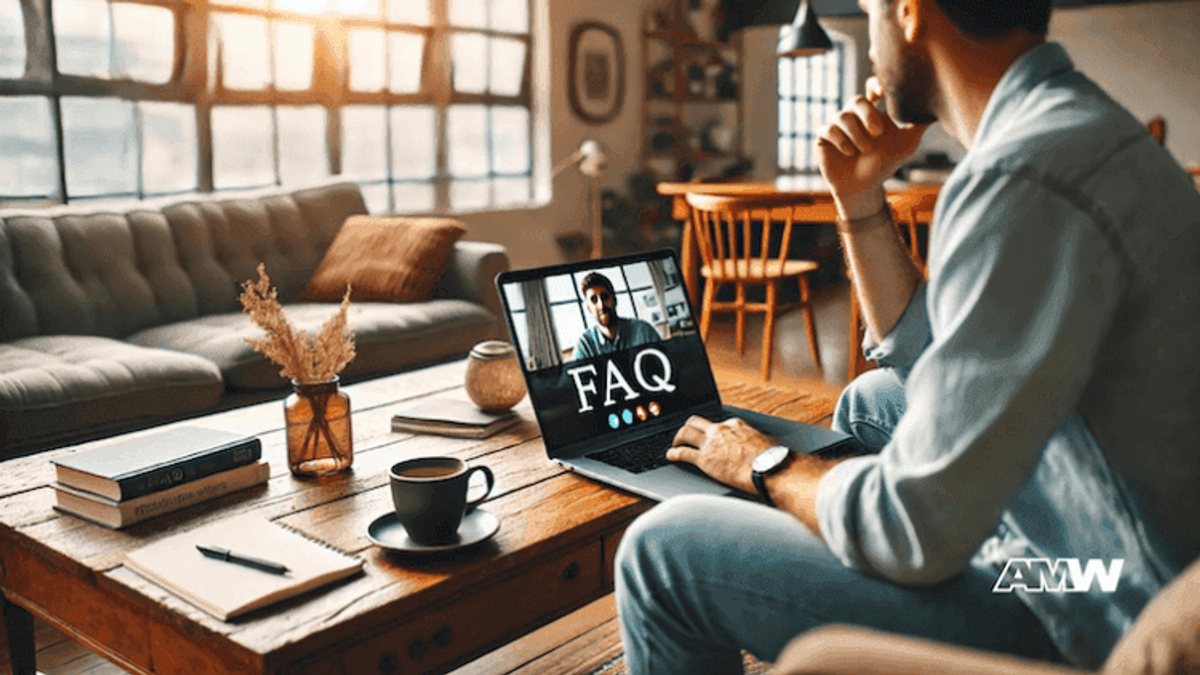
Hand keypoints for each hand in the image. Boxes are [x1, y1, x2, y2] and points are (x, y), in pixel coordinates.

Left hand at [666, 415, 774, 492]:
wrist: (769, 468)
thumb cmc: (771, 459)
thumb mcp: (765, 442)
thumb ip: (756, 442)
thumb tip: (762, 447)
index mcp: (735, 425)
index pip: (717, 422)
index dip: (710, 430)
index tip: (709, 435)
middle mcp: (721, 430)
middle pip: (696, 421)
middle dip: (688, 426)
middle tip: (685, 434)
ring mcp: (711, 443)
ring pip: (685, 432)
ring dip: (677, 437)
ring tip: (674, 444)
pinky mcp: (705, 459)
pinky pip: (683, 453)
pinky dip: (673, 454)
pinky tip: (669, 456)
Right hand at [817, 77, 930, 217]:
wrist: (863, 187)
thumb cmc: (884, 164)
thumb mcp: (907, 143)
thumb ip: (919, 125)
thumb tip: (938, 108)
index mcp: (873, 111)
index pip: (872, 87)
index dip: (876, 85)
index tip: (884, 92)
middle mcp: (854, 115)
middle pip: (856, 100)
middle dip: (867, 115)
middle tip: (878, 133)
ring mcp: (837, 125)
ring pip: (843, 116)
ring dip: (856, 134)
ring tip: (865, 150)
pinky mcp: (823, 137)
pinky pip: (828, 129)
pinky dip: (841, 140)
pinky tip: (849, 152)